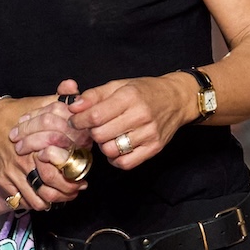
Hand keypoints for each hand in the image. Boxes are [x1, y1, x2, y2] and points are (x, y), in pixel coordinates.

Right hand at [0, 83, 86, 213]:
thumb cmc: (17, 113)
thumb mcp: (40, 103)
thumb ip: (60, 97)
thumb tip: (73, 86)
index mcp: (37, 147)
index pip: (59, 172)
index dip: (74, 181)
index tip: (84, 180)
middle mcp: (24, 163)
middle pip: (49, 191)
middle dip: (66, 195)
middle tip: (75, 191)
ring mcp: (12, 174)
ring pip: (36, 200)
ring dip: (51, 202)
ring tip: (62, 197)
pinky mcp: (3, 181)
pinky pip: (20, 201)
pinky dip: (33, 203)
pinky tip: (42, 197)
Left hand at [68, 73, 192, 170]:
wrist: (176, 100)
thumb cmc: (144, 92)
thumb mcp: (118, 86)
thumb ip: (93, 96)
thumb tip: (73, 106)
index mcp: (129, 96)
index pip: (95, 116)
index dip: (79, 121)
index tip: (76, 121)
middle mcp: (141, 115)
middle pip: (100, 135)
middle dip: (92, 132)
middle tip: (96, 127)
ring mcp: (149, 133)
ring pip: (111, 150)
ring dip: (104, 145)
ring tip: (109, 135)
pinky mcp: (154, 148)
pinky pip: (125, 163)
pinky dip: (115, 158)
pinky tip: (117, 147)